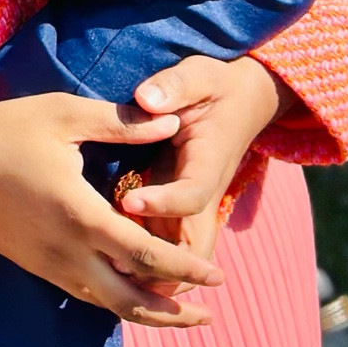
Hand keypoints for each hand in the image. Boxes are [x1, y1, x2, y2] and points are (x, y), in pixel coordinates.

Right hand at [0, 92, 222, 326]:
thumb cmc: (3, 129)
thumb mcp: (62, 114)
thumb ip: (120, 123)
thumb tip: (171, 124)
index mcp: (80, 213)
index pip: (147, 255)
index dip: (187, 270)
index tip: (218, 276)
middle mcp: (67, 250)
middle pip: (133, 299)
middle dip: (176, 311)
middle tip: (210, 311)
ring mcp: (49, 264)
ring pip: (109, 305)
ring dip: (148, 314)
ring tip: (180, 315)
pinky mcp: (35, 266)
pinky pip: (85, 295)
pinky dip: (116, 302)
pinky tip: (130, 294)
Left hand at [117, 53, 289, 260]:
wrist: (242, 102)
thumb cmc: (214, 88)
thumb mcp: (198, 76)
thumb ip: (174, 85)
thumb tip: (147, 99)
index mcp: (208, 163)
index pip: (192, 196)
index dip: (163, 203)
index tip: (126, 199)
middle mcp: (204, 194)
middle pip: (193, 250)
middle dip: (163, 266)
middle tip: (115, 263)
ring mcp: (192, 208)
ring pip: (181, 258)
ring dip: (152, 271)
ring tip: (106, 269)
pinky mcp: (178, 210)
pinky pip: (165, 246)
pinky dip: (144, 259)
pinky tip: (107, 258)